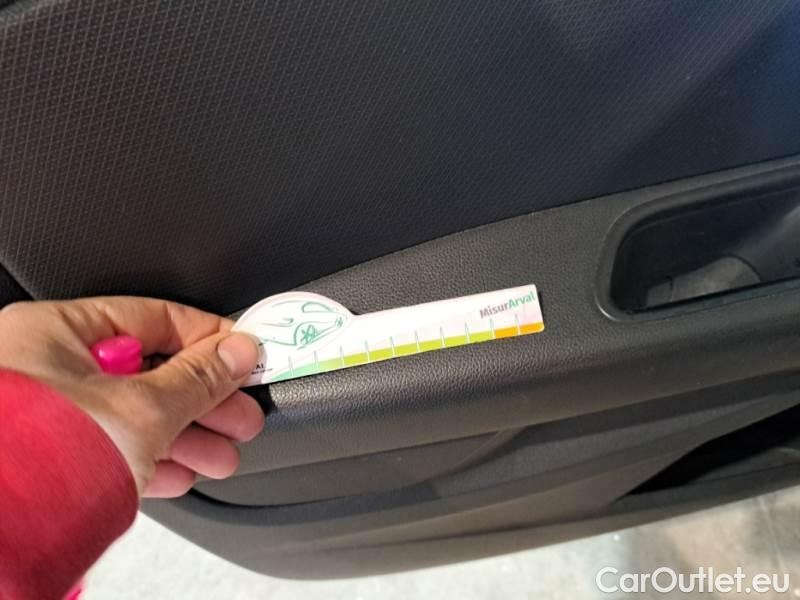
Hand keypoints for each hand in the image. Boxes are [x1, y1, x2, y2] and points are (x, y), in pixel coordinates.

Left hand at [0, 297, 262, 497]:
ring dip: (188, 435)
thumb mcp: (144, 407)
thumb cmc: (39, 457)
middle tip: (240, 411)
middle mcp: (45, 367)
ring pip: (136, 413)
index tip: (243, 353)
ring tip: (223, 454)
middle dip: (205, 399)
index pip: (152, 317)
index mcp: (55, 332)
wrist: (4, 534)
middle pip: (149, 370)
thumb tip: (237, 354)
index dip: (207, 337)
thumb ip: (199, 377)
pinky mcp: (53, 456)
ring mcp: (47, 415)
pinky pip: (116, 447)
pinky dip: (154, 458)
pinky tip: (183, 472)